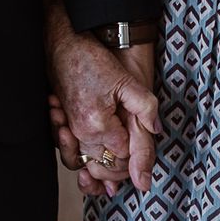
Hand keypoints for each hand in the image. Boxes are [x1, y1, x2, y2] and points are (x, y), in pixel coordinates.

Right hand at [47, 30, 159, 197]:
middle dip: (119, 168)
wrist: (64, 45)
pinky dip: (83, 160)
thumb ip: (146, 107)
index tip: (141, 148)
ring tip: (112, 175)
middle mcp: (81, 132)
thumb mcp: (127, 81)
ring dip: (100, 169)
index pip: (122, 157)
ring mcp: (69, 130)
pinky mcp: (63, 125)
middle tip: (134, 167)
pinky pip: (72, 153)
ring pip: (86, 163)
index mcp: (98, 125)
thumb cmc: (92, 60)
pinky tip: (92, 161)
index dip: (135, 158)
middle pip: (103, 165)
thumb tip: (156, 130)